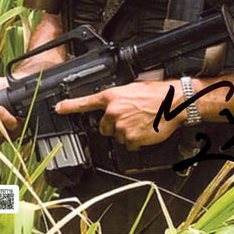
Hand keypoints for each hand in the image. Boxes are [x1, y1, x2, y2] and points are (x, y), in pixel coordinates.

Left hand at [55, 80, 186, 150]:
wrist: (173, 102)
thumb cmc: (157, 93)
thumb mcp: (133, 88)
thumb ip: (119, 98)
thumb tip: (114, 105)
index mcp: (113, 97)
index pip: (86, 102)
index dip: (70, 106)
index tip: (59, 109)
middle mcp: (114, 111)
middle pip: (104, 127)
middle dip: (113, 126)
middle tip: (129, 118)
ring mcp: (121, 126)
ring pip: (117, 137)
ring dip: (127, 133)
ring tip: (141, 122)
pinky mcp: (131, 139)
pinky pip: (128, 145)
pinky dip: (136, 141)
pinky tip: (145, 130)